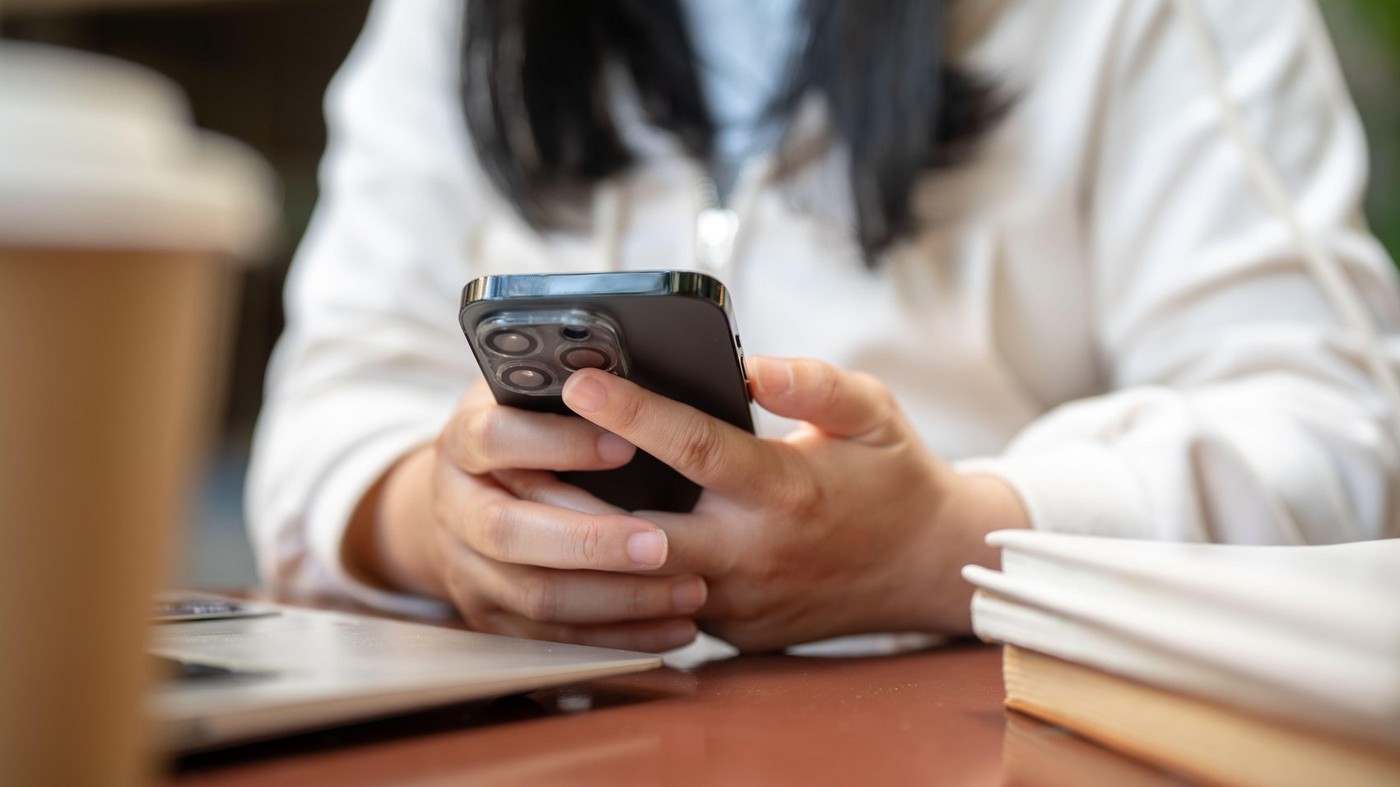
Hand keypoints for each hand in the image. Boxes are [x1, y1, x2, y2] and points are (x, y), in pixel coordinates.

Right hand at [350, 381, 708, 651]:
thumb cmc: (524, 426)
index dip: (558, 442)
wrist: (466, 492)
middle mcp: (454, 504)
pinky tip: (674, 629)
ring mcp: (466, 566)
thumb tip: (631, 365)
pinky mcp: (490, 615)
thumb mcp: (530, 391)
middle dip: (591, 540)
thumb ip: (568, 379)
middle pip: (510, 530)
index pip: (497, 436)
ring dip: (617, 598)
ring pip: (536, 595)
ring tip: (690, 590)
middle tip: (663, 542)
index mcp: (464, 437)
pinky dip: (618, 638)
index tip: (627, 444)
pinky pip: (554, 640)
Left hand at [560, 356, 1026, 651]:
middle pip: (638, 529)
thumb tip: (747, 364)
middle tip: (522, 449)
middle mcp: (755, 553)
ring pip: (640, 575)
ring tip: (536, 487)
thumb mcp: (872, 412)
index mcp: (786, 490)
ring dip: (588, 536)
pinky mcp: (735, 629)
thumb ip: (813, 383)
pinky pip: (664, 599)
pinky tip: (590, 530)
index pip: (692, 447)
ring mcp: (741, 600)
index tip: (579, 378)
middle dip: (574, 493)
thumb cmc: (894, 478)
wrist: (927, 568)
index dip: (630, 411)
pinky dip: (624, 568)